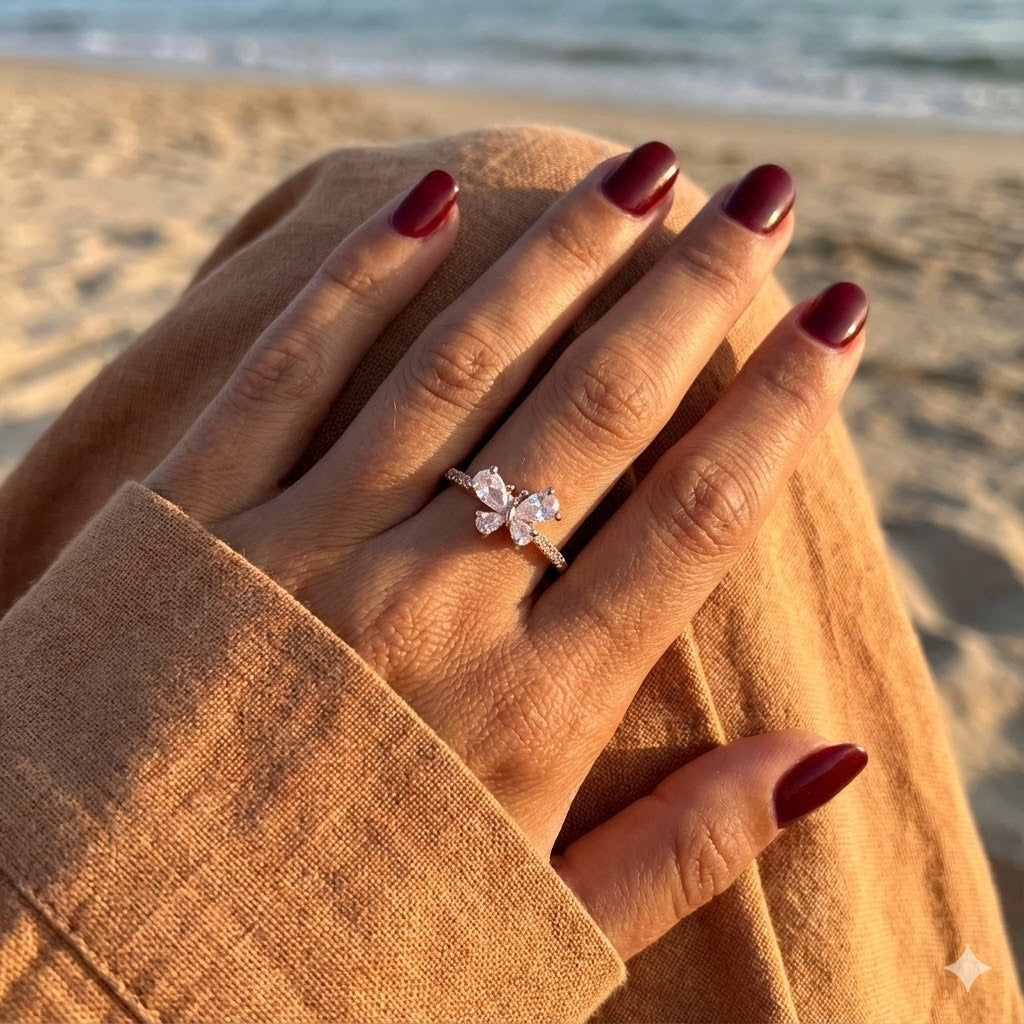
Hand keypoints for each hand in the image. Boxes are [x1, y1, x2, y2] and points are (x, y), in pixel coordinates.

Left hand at [147, 142, 868, 960]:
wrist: (88, 971)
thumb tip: (828, 754)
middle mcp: (427, 610)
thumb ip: (681, 849)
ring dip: (561, 258)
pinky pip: (291, 371)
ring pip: (461, 366)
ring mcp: (303, 552)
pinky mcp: (191, 523)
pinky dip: (363, 281)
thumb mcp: (528, 938)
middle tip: (766, 199)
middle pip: (594, 413)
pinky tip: (430, 202)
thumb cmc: (327, 962)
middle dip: (695, 292)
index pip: (692, 519)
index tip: (837, 320)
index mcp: (525, 713)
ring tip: (639, 175)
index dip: (780, 409)